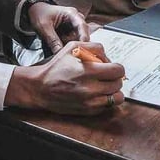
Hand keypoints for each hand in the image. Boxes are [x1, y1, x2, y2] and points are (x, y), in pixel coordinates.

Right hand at [5, 41, 124, 114]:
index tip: (110, 67)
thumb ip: (95, 48)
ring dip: (113, 91)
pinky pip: (107, 107)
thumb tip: (108, 58)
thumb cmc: (56, 67)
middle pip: (119, 84)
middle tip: (106, 76)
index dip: (116, 67)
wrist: (40, 88)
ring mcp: (90, 102)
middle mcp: (91, 88)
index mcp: (89, 71)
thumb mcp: (73, 48)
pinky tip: (96, 94)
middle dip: (114, 78)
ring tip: (104, 86)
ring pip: (117, 98)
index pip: (118, 70)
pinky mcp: (88, 111)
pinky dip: (105, 100)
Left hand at [28, 3, 88, 52]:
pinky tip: (59, 43)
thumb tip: (60, 52)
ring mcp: (74, 25)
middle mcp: (75, 19)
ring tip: (58, 42)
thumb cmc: (39, 14)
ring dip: (69, 44)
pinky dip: (66, 44)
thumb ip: (53, 40)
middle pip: (82, 34)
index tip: (81, 48)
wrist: (34, 11)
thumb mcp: (44, 27)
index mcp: (71, 13)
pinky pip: (72, 41)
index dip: (83, 37)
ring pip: (77, 39)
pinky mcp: (70, 31)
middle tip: (65, 47)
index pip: (82, 26)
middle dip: (74, 42)